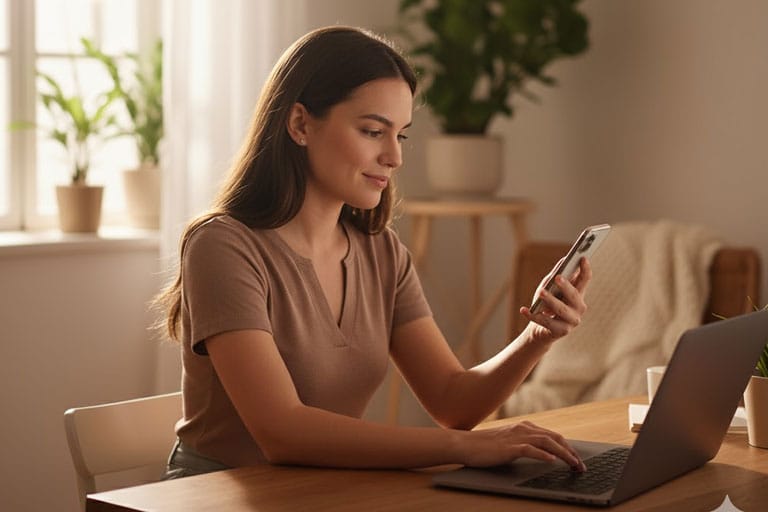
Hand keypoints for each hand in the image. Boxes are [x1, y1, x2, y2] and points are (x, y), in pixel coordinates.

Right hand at [460, 420, 585, 470]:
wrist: (465, 444)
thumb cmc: (484, 446)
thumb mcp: (508, 442)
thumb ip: (524, 444)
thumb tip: (542, 454)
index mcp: (524, 427)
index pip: (553, 436)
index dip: (568, 447)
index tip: (577, 459)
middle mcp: (523, 429)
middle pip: (555, 438)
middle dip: (571, 452)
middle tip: (580, 466)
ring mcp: (516, 437)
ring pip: (547, 442)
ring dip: (564, 454)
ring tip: (574, 465)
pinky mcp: (509, 447)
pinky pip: (529, 449)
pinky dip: (542, 454)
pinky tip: (552, 460)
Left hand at [519, 257, 591, 343]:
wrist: (540, 330)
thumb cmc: (546, 304)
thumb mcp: (550, 288)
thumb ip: (557, 275)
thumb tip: (565, 259)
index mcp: (579, 295)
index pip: (585, 280)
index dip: (585, 269)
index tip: (583, 258)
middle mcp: (579, 308)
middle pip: (574, 295)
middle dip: (566, 286)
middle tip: (557, 277)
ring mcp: (572, 321)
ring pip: (561, 309)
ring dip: (550, 300)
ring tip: (541, 292)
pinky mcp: (561, 332)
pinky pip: (546, 322)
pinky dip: (533, 315)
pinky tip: (524, 310)